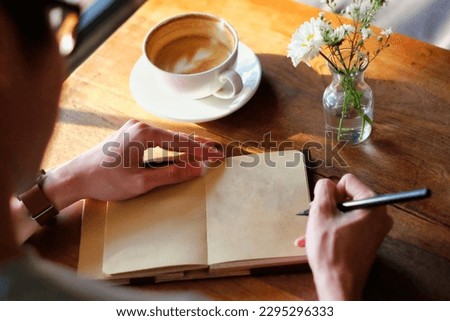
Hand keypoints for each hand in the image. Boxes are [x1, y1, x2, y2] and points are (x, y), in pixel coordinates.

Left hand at [45, 119, 223, 207]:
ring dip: (185, 145)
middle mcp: (140, 126)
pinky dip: (171, 146)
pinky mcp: (130, 135)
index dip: (201, 150)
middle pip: (176, 136)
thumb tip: (197, 168)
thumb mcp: (142, 182)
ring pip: (167, 137)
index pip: (181, 142)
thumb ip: (172, 174)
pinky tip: (181, 149)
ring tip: (204, 150)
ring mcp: (134, 129)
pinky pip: (157, 139)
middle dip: (197, 145)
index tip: (217, 154)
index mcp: (144, 134)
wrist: (77, 176)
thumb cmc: (105, 180)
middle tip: (217, 150)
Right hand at [298, 174, 392, 299]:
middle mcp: (379, 216)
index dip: (331, 192)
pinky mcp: (368, 240)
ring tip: (312, 231)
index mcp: (373, 205)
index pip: (348, 181)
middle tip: (317, 219)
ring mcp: (375, 230)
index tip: (324, 207)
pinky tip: (316, 239)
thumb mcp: (320, 213)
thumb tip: (326, 183)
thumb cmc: (331, 253)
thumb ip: (323, 190)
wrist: (338, 285)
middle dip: (329, 207)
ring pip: (345, 213)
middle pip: (347, 197)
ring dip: (327, 219)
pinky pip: (348, 226)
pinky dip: (333, 229)